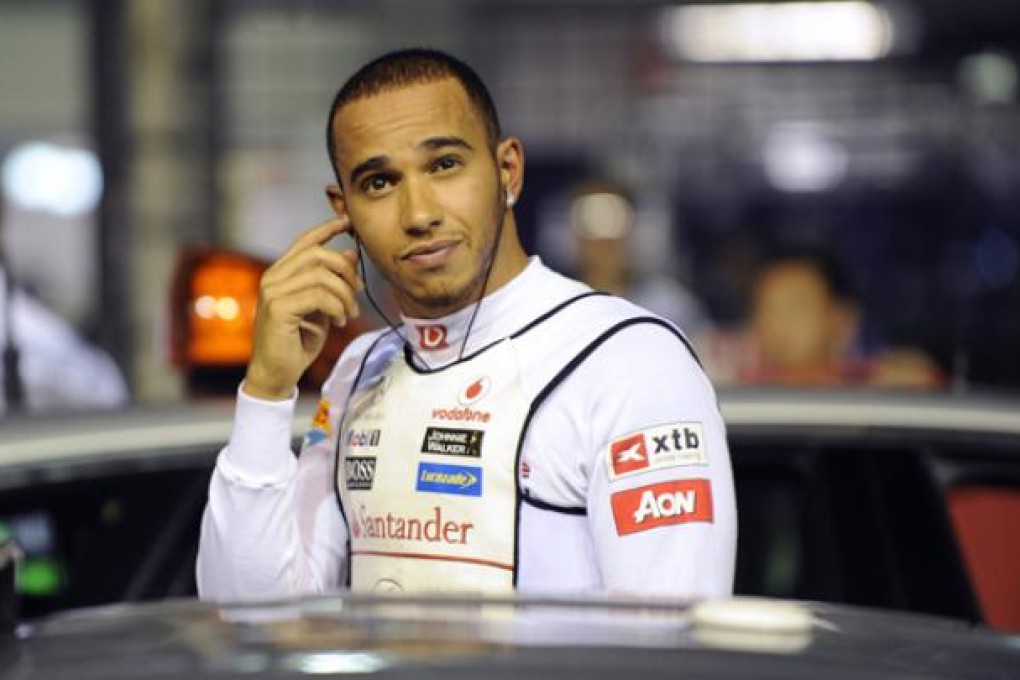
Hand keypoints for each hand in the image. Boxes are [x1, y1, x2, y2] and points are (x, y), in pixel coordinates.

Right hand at [242, 218, 363, 400]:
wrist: (278, 373)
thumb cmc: (298, 340)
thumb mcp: (322, 306)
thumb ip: (332, 280)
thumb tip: (350, 253)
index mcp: (281, 273)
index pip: (305, 241)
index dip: (327, 228)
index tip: (348, 222)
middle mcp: (273, 277)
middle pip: (319, 255)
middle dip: (346, 271)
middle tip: (358, 294)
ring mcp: (272, 291)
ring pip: (322, 275)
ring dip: (345, 295)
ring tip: (349, 313)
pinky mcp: (278, 308)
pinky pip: (319, 296)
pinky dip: (337, 307)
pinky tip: (339, 320)